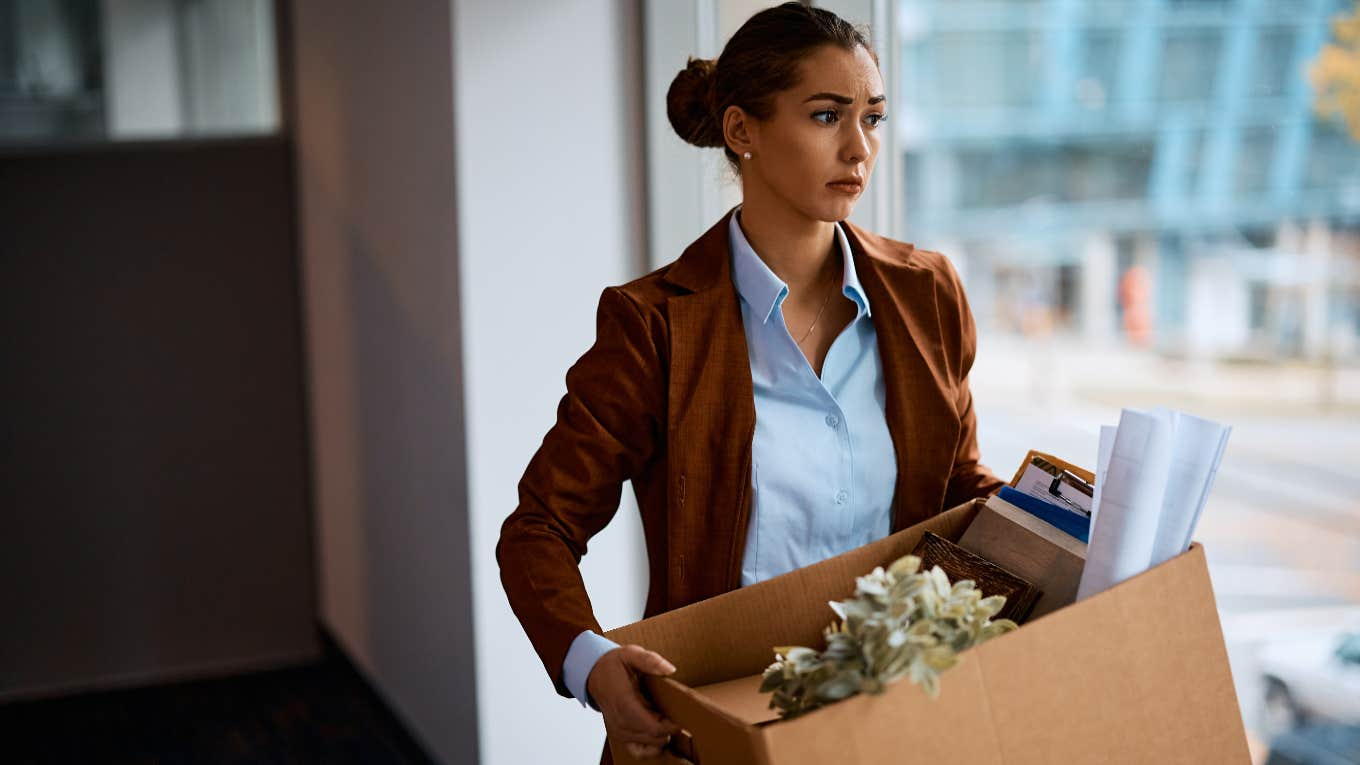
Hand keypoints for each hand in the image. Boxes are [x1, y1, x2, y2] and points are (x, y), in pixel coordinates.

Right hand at [587, 644, 681, 759]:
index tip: (682, 714)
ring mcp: (619, 731)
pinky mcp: (620, 736)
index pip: (653, 727)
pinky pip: (638, 752)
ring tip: (665, 716)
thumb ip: (650, 660)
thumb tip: (670, 670)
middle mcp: (620, 721)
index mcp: (624, 702)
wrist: (594, 674)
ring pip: (649, 745)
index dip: (671, 726)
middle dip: (669, 728)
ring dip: (662, 735)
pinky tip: (658, 735)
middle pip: (654, 737)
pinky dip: (651, 748)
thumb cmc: (613, 665)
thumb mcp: (631, 654)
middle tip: (675, 711)